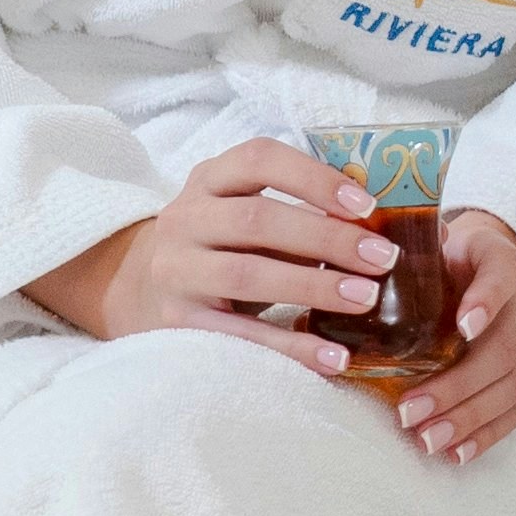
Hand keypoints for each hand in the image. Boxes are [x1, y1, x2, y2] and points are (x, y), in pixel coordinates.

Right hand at [23, 138, 396, 369]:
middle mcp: (185, 219)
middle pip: (257, 219)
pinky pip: (239, 336)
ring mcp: (176, 272)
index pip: (259, 159)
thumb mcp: (239, 210)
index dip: (314, 178)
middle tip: (382, 259)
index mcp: (209, 179)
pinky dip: (290, 347)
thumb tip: (374, 224)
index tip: (366, 205)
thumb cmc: (215, 246)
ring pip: (247, 274)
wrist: (132, 289)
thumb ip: (293, 209)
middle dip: (327, 238)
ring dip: (314, 287)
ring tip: (365, 298)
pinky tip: (333, 357)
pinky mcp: (177, 324)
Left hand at [390, 209, 515, 464]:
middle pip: (502, 349)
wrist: (482, 264)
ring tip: (426, 439)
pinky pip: (513, 412)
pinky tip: (456, 454)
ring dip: (467, 417)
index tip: (462, 325)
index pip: (501, 278)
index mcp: (500, 262)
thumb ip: (407, 243)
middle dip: (457, 384)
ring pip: (509, 387)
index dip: (486, 302)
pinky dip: (485, 436)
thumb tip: (357, 246)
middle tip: (410, 409)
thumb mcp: (432, 237)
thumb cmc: (446, 253)